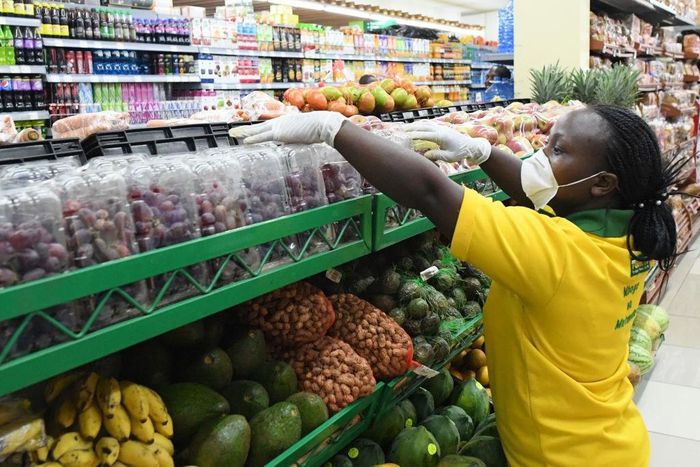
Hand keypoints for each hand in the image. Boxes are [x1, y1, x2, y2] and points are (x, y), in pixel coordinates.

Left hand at [228, 111, 346, 146]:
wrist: (322, 124)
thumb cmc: (319, 128)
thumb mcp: (307, 133)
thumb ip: (300, 136)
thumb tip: (298, 141)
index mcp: (285, 122)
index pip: (268, 127)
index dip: (257, 129)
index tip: (249, 131)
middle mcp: (280, 122)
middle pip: (258, 126)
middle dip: (245, 129)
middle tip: (233, 131)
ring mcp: (279, 127)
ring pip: (257, 130)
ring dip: (244, 133)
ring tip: (233, 135)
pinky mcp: (280, 133)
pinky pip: (263, 136)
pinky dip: (253, 138)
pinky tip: (244, 141)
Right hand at [403, 121, 491, 165]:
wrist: (471, 145)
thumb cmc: (460, 153)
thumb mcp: (449, 157)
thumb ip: (437, 155)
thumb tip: (425, 155)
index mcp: (441, 137)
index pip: (424, 135)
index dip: (414, 135)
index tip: (405, 136)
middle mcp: (440, 130)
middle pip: (423, 127)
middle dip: (412, 128)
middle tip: (401, 130)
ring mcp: (442, 127)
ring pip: (426, 124)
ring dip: (416, 125)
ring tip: (406, 127)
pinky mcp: (443, 128)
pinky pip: (430, 124)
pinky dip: (422, 124)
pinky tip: (417, 126)